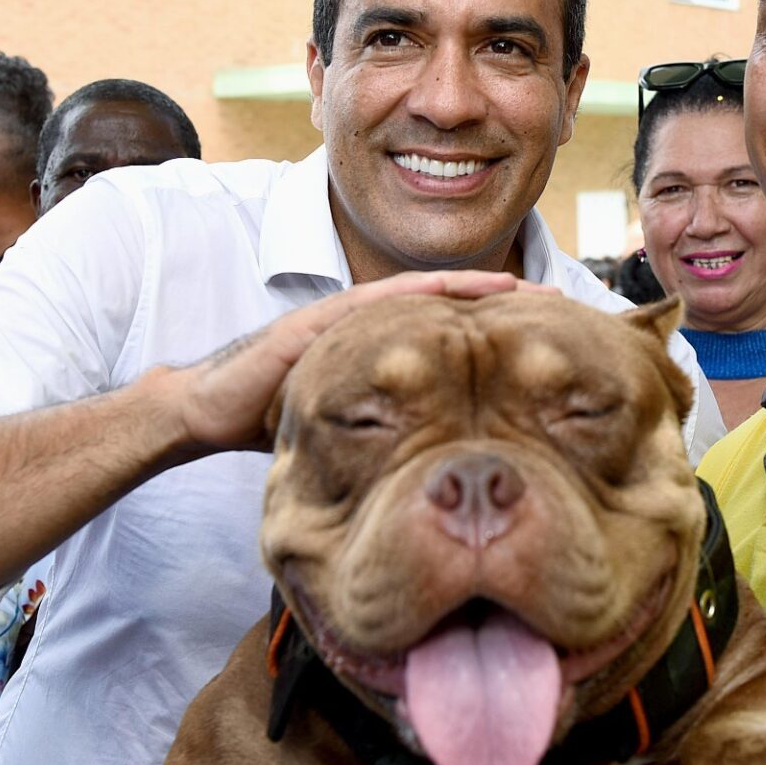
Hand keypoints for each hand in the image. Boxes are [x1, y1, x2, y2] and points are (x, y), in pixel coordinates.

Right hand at [164, 271, 550, 455]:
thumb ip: (388, 433)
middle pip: (444, 305)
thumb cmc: (272, 417)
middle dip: (501, 301)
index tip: (549, 329)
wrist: (207, 409)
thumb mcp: (348, 428)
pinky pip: (370, 303)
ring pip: (416, 295)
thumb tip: (438, 477)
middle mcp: (362, 327)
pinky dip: (413, 294)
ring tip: (519, 287)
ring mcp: (338, 319)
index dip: (496, 326)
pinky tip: (449, 290)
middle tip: (558, 300)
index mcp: (376, 350)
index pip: (446, 330)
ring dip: (468, 288)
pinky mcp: (313, 324)